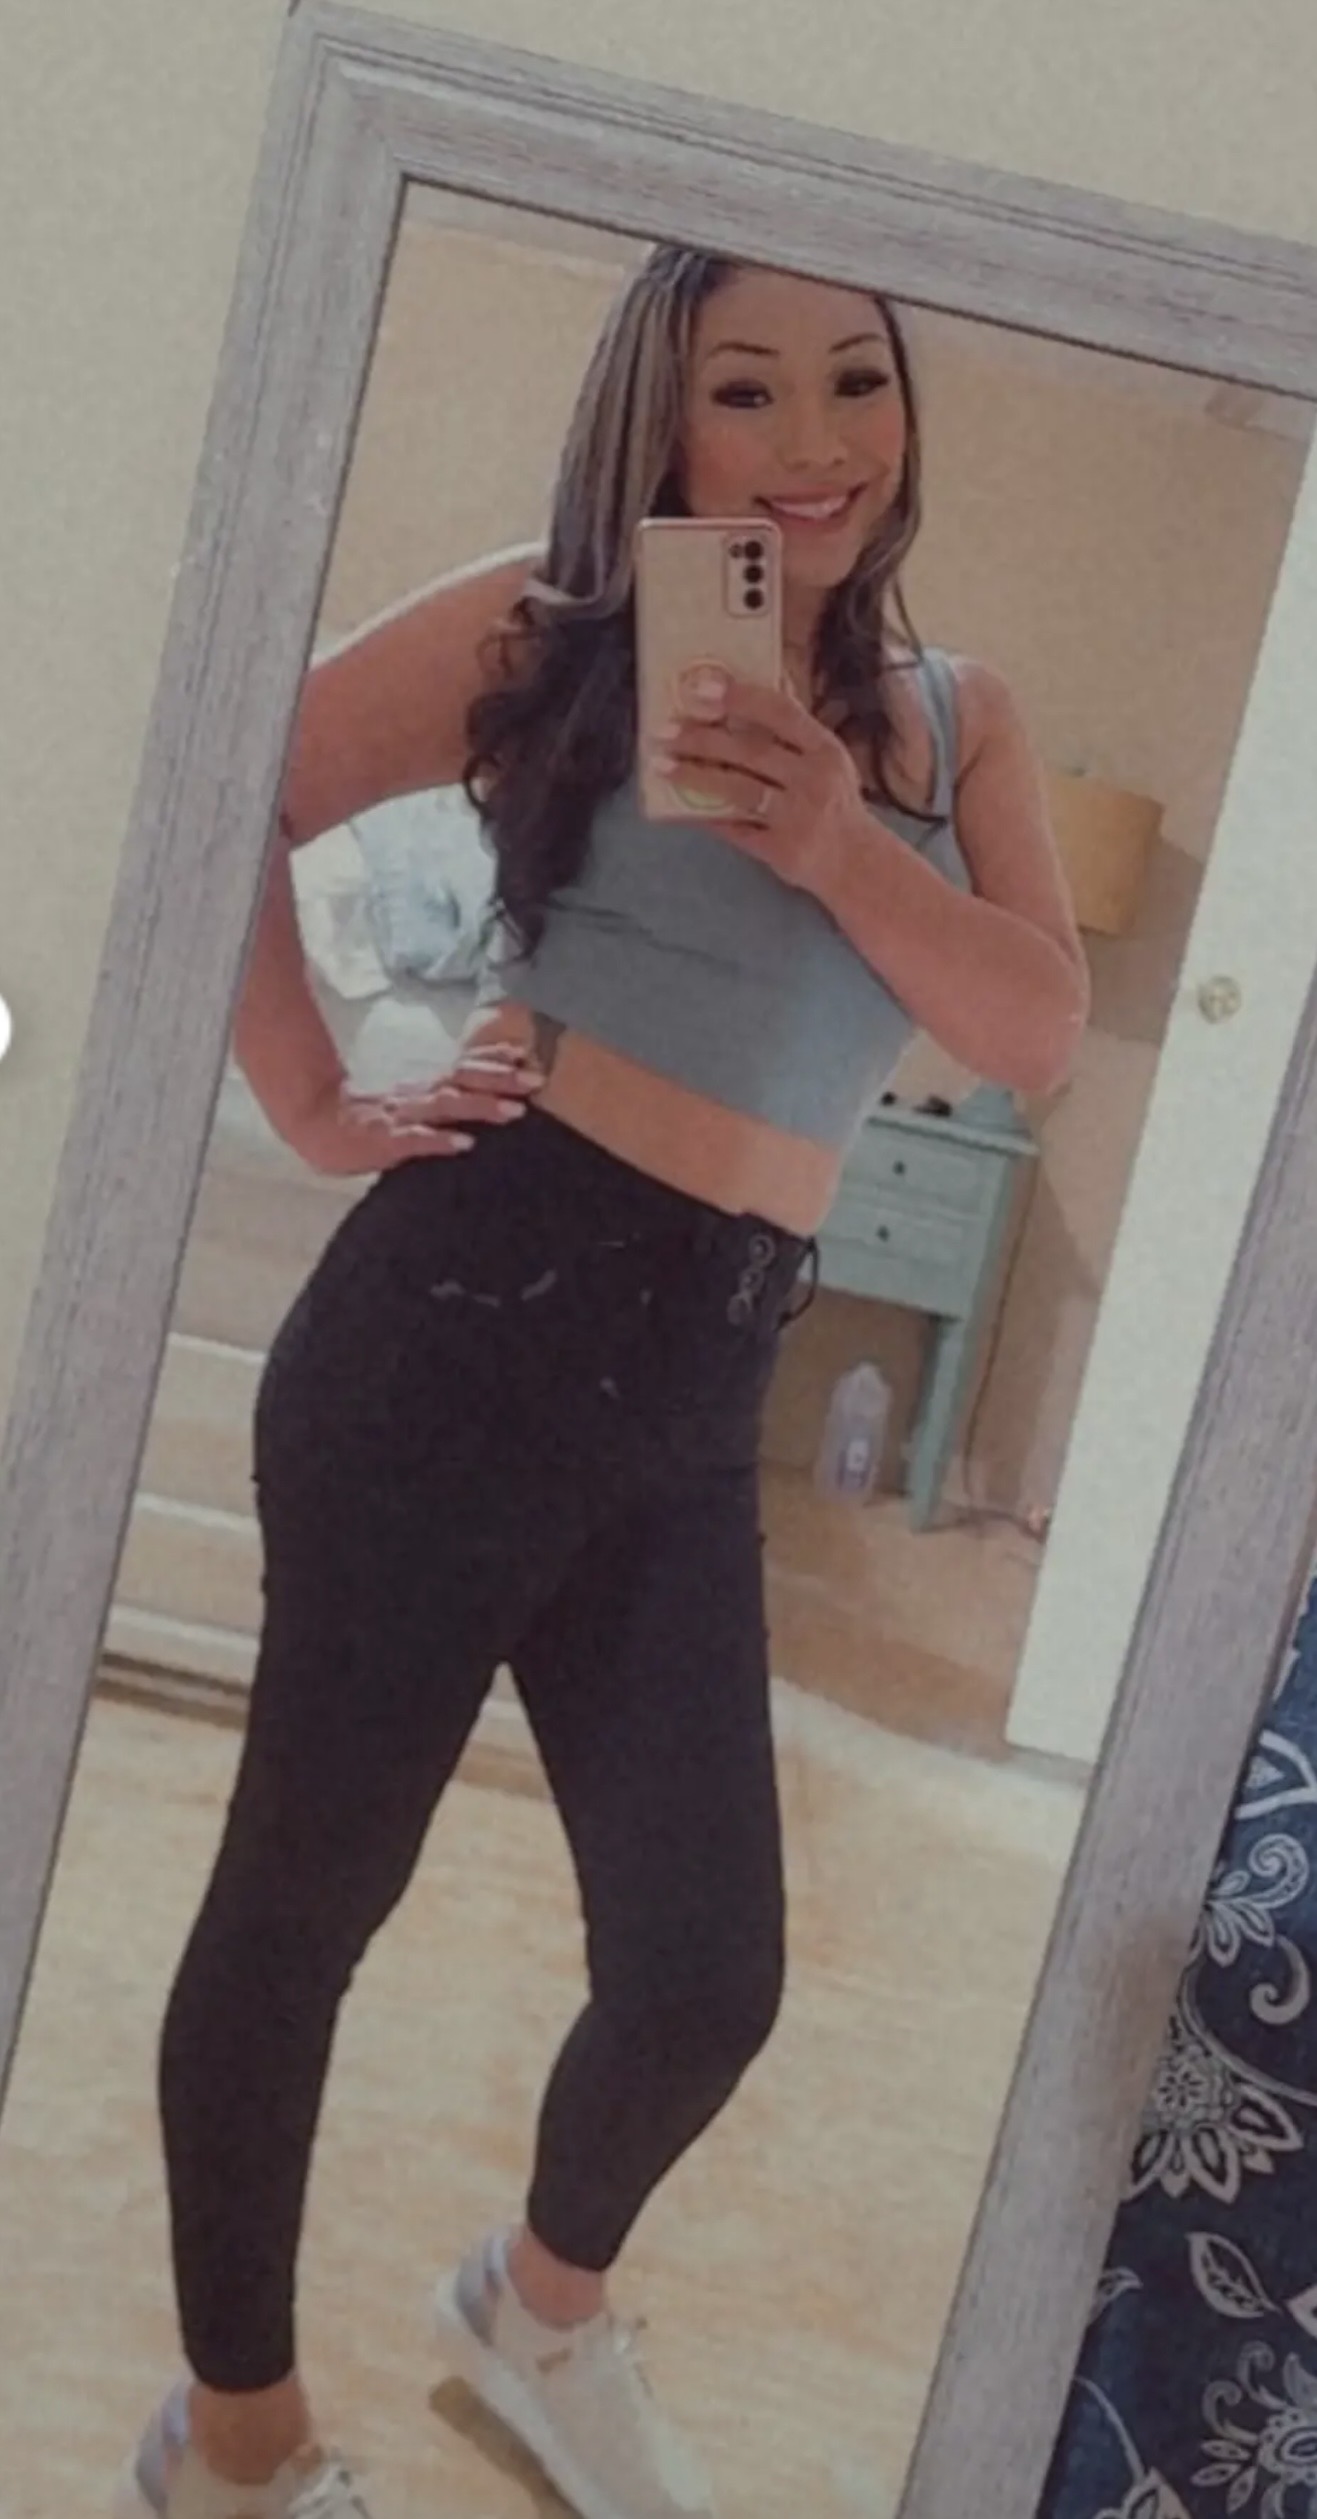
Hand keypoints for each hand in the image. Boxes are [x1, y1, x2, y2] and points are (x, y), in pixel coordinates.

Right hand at [287, 1042, 542, 1175]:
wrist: (313, 1126)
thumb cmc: (366, 1120)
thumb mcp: (408, 1103)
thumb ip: (442, 1097)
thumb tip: (479, 1094)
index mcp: (424, 1087)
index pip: (464, 1067)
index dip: (495, 1059)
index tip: (527, 1054)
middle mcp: (417, 1096)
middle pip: (464, 1081)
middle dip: (501, 1079)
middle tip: (536, 1079)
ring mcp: (402, 1117)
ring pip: (446, 1107)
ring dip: (481, 1107)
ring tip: (514, 1111)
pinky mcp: (385, 1142)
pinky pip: (415, 1141)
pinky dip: (440, 1141)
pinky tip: (465, 1145)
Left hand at [648, 669, 864, 892]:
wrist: (859, 864)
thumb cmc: (837, 804)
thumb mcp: (830, 759)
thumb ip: (798, 726)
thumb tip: (774, 677)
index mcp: (825, 750)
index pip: (780, 712)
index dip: (740, 697)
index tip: (701, 688)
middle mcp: (814, 781)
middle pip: (750, 751)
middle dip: (702, 738)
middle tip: (664, 730)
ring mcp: (798, 818)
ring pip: (738, 790)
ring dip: (695, 774)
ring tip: (661, 764)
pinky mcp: (782, 851)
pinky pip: (736, 830)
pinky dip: (707, 816)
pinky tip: (679, 806)